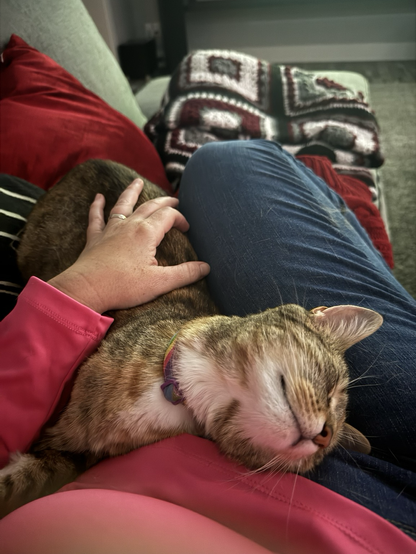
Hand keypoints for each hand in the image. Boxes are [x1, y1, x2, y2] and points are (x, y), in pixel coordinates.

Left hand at [48, 179, 209, 312]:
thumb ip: (185, 274)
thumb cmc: (123, 287)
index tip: (187, 229)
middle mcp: (130, 225)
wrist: (87, 289)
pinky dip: (97, 206)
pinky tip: (98, 197)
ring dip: (132, 192)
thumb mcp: (160, 283)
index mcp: (147, 233)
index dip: (180, 219)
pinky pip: (96, 217)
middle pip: (150, 206)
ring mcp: (111, 230)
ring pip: (123, 204)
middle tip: (174, 199)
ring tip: (137, 181)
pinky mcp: (95, 238)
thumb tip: (206, 267)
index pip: (168, 217)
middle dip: (164, 202)